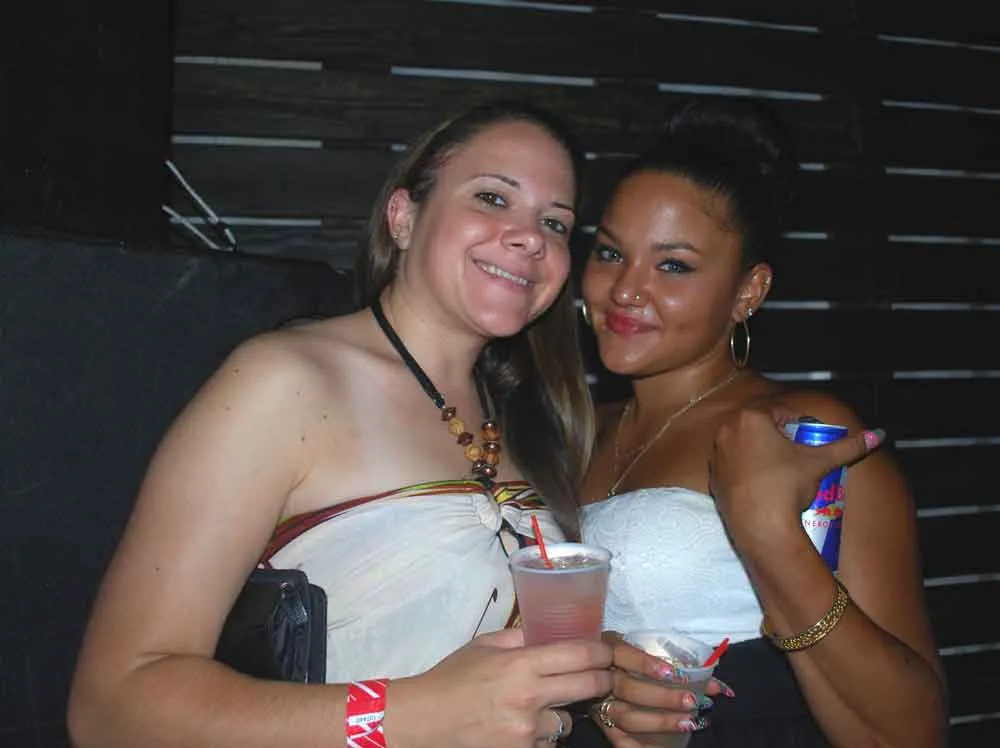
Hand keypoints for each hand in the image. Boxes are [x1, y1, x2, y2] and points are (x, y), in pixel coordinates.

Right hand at [389, 628, 612, 747]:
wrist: (425, 721)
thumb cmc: (452, 678)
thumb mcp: (484, 646)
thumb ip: (520, 637)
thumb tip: (551, 631)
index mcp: (520, 665)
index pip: (580, 656)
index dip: (601, 652)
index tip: (607, 651)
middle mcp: (530, 698)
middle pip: (589, 687)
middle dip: (602, 680)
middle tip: (603, 676)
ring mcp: (527, 732)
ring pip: (568, 721)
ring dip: (562, 713)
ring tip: (540, 707)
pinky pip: (548, 743)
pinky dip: (542, 736)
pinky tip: (523, 727)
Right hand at [592, 633, 729, 746]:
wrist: (587, 673)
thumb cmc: (619, 656)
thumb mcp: (629, 644)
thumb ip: (653, 650)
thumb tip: (707, 665)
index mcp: (607, 651)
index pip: (621, 653)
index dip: (645, 663)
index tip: (672, 672)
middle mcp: (601, 678)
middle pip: (628, 689)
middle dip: (662, 697)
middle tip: (692, 700)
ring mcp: (601, 705)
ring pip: (627, 717)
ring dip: (661, 721)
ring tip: (690, 722)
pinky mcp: (604, 726)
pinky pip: (621, 741)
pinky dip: (642, 746)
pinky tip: (665, 747)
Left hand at [708, 404, 882, 546]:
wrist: (761, 528)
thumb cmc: (787, 488)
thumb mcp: (820, 463)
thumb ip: (850, 447)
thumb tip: (878, 435)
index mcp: (751, 418)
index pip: (782, 412)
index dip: (801, 423)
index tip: (812, 436)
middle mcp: (728, 430)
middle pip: (762, 427)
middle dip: (782, 437)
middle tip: (801, 454)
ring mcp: (717, 454)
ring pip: (746, 445)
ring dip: (764, 451)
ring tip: (785, 469)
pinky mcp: (712, 476)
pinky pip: (734, 465)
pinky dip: (748, 468)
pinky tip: (765, 482)